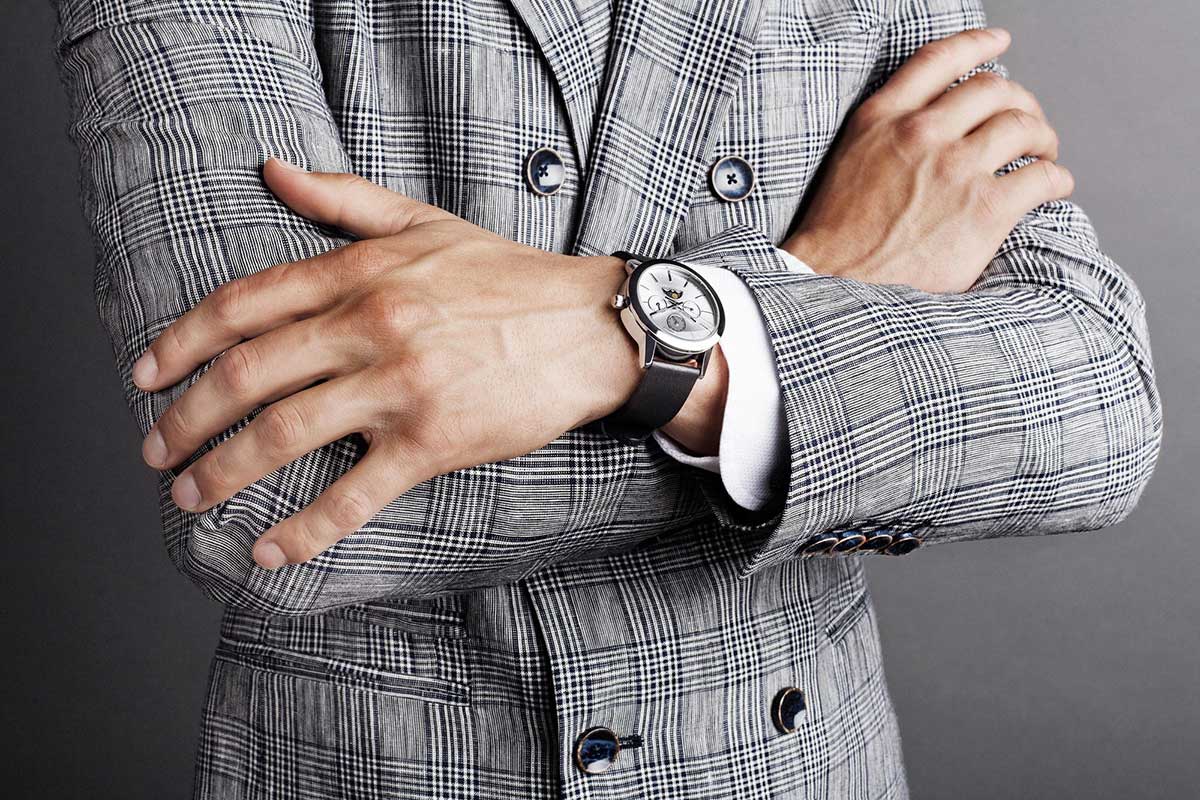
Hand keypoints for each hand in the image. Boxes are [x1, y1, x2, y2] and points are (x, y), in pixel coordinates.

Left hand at [133, 160, 655, 568]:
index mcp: (360, 273)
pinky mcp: (434, 441)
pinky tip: (268, 549)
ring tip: (188, 497)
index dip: (180, 342)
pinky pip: (355, 493)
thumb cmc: (509, 277)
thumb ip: (343, 198)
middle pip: (246, 375)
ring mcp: (400, 386)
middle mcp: (369, 325)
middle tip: (154, 451)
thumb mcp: (424, 221)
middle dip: (184, 420)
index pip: (243, 306)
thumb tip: (271, 168)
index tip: (144, 377)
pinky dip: (304, 528)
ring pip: (283, 434)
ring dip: (222, 471)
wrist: (591, 327)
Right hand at [784, 27, 1073, 292]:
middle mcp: (922, 134)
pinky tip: (1054, 187)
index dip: (978, 45)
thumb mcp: (851, 159)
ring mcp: (955, 169)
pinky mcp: (984, 209)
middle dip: (1020, 101)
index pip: (940, 60)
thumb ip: (889, 129)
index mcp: (883, 118)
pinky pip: (1041, 178)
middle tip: (1028, 122)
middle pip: (994, 90)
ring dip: (1043, 137)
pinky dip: (1056, 179)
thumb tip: (935, 117)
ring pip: (1023, 128)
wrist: (836, 283)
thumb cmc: (841, 234)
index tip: (1000, 43)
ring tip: (1045, 153)